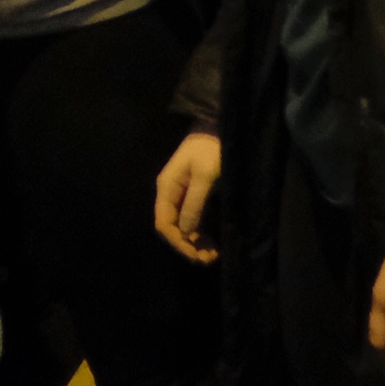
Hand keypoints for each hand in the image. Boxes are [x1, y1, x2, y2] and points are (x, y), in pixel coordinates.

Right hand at [154, 131, 223, 263]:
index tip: (196, 254)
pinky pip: (193, 219)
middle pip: (173, 227)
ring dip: (196, 242)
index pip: (164, 223)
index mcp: (167, 187)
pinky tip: (213, 242)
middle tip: (209, 259)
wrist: (220, 126)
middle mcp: (171, 193)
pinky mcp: (195, 194)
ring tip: (213, 256)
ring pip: (184, 226)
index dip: (178, 242)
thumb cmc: (212, 148)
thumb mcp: (205, 176)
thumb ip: (194, 203)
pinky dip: (201, 232)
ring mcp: (182, 194)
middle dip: (188, 245)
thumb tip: (185, 232)